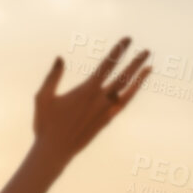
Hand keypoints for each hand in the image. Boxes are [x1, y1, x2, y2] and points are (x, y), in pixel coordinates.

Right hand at [31, 36, 150, 162]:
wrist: (55, 152)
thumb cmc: (46, 124)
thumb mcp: (43, 97)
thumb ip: (53, 76)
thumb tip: (60, 58)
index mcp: (86, 90)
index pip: (107, 65)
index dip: (118, 51)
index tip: (128, 40)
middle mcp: (100, 100)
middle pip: (123, 77)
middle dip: (135, 62)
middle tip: (147, 51)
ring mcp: (106, 111)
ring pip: (128, 91)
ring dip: (139, 78)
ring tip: (149, 68)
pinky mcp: (107, 121)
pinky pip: (123, 104)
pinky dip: (131, 94)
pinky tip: (133, 88)